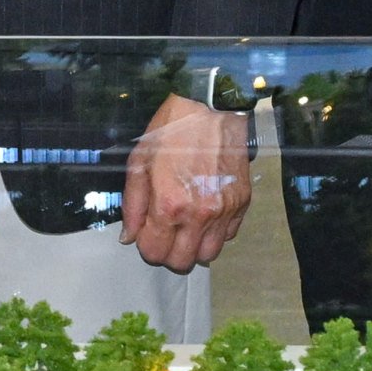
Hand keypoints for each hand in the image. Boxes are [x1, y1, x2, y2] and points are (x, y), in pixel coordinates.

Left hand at [121, 94, 251, 271]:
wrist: (210, 108)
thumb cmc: (171, 132)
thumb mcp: (139, 163)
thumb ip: (132, 205)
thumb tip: (129, 237)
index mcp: (169, 205)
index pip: (155, 253)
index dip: (147, 247)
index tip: (147, 234)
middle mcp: (199, 214)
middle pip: (183, 262)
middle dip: (169, 253)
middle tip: (166, 233)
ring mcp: (224, 211)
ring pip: (209, 254)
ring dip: (194, 247)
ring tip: (186, 226)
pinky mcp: (242, 203)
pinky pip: (229, 236)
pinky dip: (216, 232)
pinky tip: (205, 213)